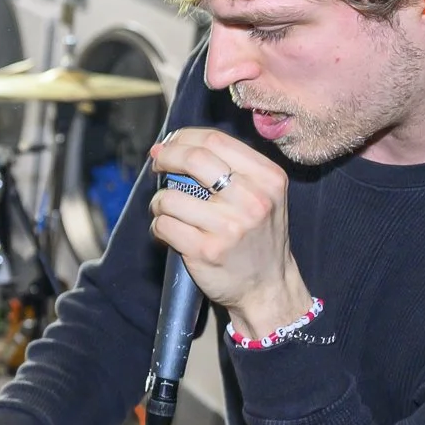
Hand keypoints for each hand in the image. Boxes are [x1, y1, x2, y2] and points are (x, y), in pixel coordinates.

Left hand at [147, 127, 312, 336]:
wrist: (268, 287)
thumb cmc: (258, 236)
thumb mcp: (263, 194)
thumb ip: (229, 167)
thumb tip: (173, 144)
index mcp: (268, 178)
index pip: (215, 139)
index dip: (183, 138)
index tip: (169, 145)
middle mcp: (252, 199)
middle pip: (192, 159)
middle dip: (165, 157)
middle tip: (157, 165)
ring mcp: (229, 227)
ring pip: (171, 196)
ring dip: (159, 201)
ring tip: (167, 210)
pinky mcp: (206, 251)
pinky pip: (164, 225)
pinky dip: (158, 226)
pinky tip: (169, 232)